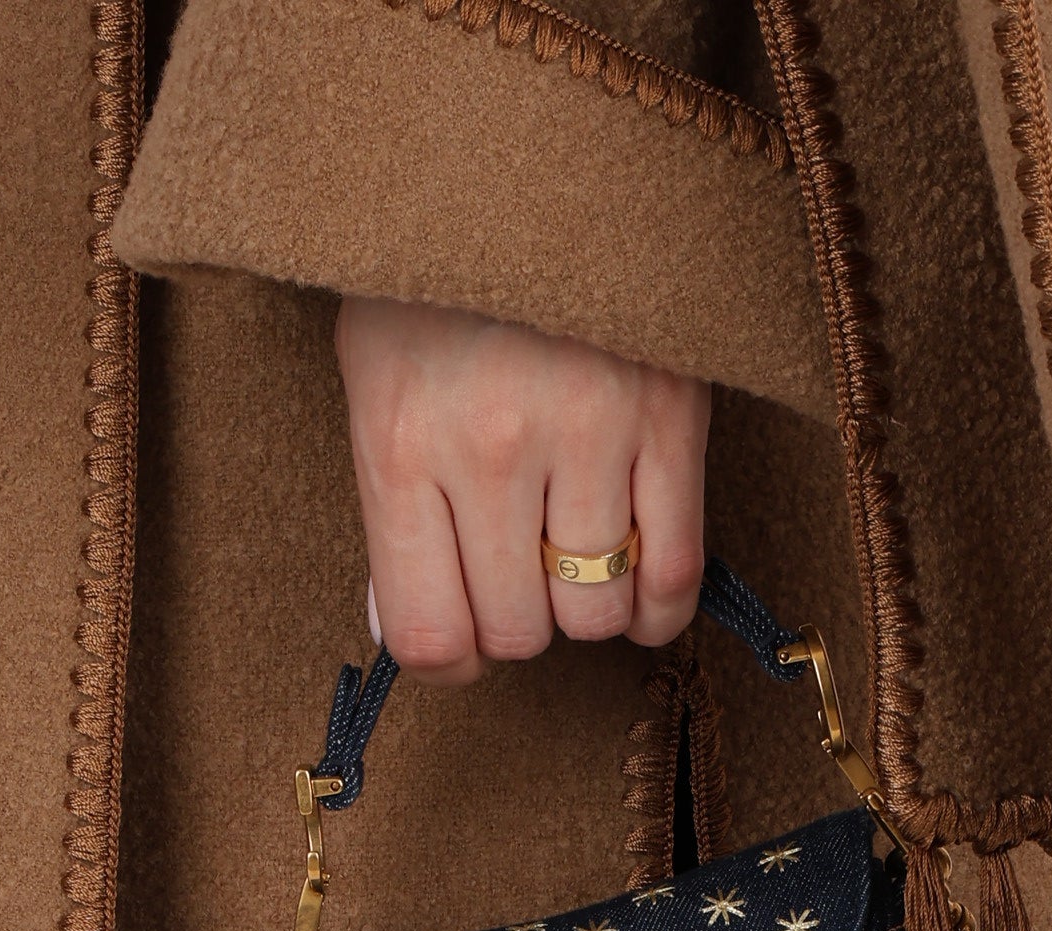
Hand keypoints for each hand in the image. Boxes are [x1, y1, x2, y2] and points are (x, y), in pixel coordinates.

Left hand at [335, 298, 710, 685]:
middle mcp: (492, 447)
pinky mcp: (668, 417)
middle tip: (519, 571)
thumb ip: (390, 515)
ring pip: (596, 614)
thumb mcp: (376, 378)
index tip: (462, 633)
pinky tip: (641, 594)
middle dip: (518, 620)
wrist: (528, 152)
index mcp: (403, 443)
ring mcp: (587, 432)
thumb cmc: (438, 275)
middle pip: (519, 632)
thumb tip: (409, 636)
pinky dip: (658, 607)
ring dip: (587, 607)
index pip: (429, 635)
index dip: (449, 658)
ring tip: (575, 557)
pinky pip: (676, 571)